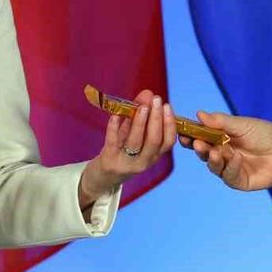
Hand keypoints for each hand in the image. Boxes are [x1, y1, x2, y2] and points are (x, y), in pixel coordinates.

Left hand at [78, 89, 176, 208]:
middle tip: (156, 100)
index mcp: (154, 156)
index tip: (167, 106)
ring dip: (140, 122)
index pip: (168, 142)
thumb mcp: (135, 137)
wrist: (102, 177)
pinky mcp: (109, 161)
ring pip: (136, 142)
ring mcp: (126, 163)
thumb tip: (147, 93)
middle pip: (154, 140)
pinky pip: (113, 142)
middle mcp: (143, 162)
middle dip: (156, 119)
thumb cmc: (122, 153)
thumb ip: (140, 116)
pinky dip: (114, 127)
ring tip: (142, 105)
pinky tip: (116, 114)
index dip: (169, 123)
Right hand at [180, 112, 271, 190]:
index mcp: (219, 139)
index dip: (189, 135)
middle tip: (196, 142)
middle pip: (203, 153)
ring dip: (211, 159)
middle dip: (198, 148)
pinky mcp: (239, 180)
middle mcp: (221, 154)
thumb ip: (220, 122)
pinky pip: (229, 176)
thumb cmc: (264, 133)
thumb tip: (199, 114)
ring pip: (213, 166)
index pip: (199, 137)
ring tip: (214, 151)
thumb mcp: (241, 124)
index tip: (181, 131)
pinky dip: (230, 167)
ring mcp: (229, 168)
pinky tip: (235, 158)